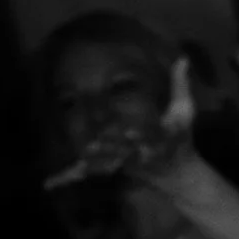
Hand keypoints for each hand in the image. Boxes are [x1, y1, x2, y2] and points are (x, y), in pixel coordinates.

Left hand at [69, 56, 198, 193]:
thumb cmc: (181, 137)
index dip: (142, 135)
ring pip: (111, 162)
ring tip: (84, 153)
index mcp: (164, 138)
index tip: (131, 132)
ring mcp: (130, 164)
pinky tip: (53, 179)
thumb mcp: (185, 111)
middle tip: (96, 142)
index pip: (154, 135)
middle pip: (128, 151)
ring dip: (98, 159)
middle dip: (114, 148)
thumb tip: (182, 59)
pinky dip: (73, 174)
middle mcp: (146, 153)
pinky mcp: (117, 168)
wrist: (176, 172)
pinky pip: (96, 170)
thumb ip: (180, 85)